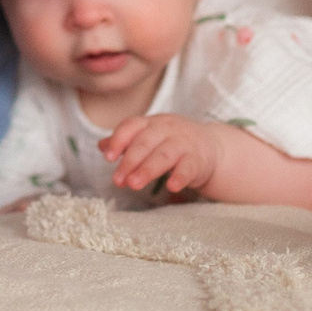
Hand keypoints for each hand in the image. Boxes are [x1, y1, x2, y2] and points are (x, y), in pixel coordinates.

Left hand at [98, 113, 223, 196]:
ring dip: (147, 170)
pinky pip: (188, 167)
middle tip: (117, 180)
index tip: (108, 157)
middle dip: (129, 161)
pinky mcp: (198, 160)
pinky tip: (171, 187)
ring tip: (134, 185)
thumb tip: (101, 146)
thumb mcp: (148, 137)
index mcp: (151, 123)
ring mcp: (183, 143)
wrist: (210, 146)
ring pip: (164, 155)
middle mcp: (166, 130)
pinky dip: (180, 176)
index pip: (132, 126)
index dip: (118, 140)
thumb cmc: (171, 142)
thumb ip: (126, 142)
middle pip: (145, 142)